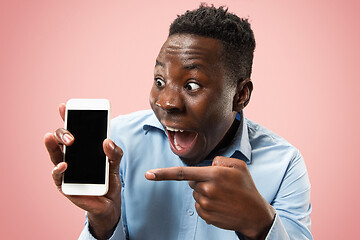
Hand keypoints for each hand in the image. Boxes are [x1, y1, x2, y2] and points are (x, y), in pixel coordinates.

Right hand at [44, 103, 122, 239]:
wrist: (109, 203)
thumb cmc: (109, 180)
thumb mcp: (115, 163)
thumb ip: (114, 152)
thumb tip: (107, 141)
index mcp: (83, 148)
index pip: (74, 130)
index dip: (68, 117)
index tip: (64, 106)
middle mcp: (72, 156)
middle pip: (61, 139)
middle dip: (63, 132)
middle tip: (71, 136)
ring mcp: (66, 170)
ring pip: (54, 154)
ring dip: (53, 146)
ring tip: (52, 138)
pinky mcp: (65, 184)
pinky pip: (57, 175)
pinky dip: (58, 169)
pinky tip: (63, 165)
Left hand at [145, 156, 274, 239]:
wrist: (254, 214)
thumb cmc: (247, 188)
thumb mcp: (239, 166)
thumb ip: (220, 160)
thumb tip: (207, 166)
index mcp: (213, 175)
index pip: (183, 173)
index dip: (163, 173)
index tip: (148, 174)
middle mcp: (206, 190)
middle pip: (191, 181)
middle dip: (201, 180)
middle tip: (220, 185)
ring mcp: (205, 205)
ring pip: (195, 194)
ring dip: (205, 193)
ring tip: (223, 196)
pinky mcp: (205, 216)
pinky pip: (198, 206)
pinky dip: (206, 204)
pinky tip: (220, 205)